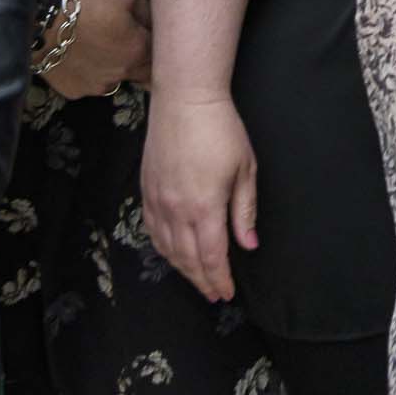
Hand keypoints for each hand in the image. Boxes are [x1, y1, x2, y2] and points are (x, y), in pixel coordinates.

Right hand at [43, 0, 151, 99]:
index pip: (164, 55)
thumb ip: (146, 12)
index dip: (160, 45)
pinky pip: (89, 83)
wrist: (41, 26)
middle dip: (144, 62)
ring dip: (115, 68)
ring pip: (116, 79)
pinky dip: (89, 73)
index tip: (153, 36)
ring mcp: (98, 87)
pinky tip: (79, 57)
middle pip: (145, 75)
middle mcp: (123, 75)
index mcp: (139, 51)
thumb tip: (155, 22)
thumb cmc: (85, 6)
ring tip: (99, 48)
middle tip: (132, 46)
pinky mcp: (76, 92)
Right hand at [140, 91, 256, 303]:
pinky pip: (152, 231)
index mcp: (204, 207)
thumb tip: (249, 245)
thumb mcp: (245, 169)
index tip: (226, 294)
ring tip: (197, 280)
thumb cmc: (222, 130)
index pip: (211, 257)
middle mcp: (176, 209)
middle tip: (214, 294)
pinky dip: (163, 249)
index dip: (219, 279)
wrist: (185, 99)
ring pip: (167, 248)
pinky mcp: (146, 190)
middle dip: (202, 281)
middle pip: (188, 258)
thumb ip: (244, 211)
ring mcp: (157, 201)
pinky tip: (173, 254)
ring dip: (182, 269)